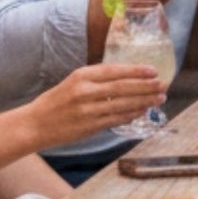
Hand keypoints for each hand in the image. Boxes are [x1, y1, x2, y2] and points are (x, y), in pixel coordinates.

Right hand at [24, 62, 165, 148]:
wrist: (34, 124)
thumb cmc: (56, 101)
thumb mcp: (73, 81)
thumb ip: (96, 79)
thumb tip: (127, 76)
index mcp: (81, 76)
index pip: (114, 71)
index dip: (136, 71)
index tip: (153, 70)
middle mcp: (85, 92)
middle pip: (122, 87)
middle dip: (146, 86)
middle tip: (163, 85)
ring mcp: (87, 111)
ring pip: (122, 105)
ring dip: (144, 102)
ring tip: (159, 98)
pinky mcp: (89, 127)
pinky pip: (115, 120)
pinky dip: (131, 115)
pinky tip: (142, 112)